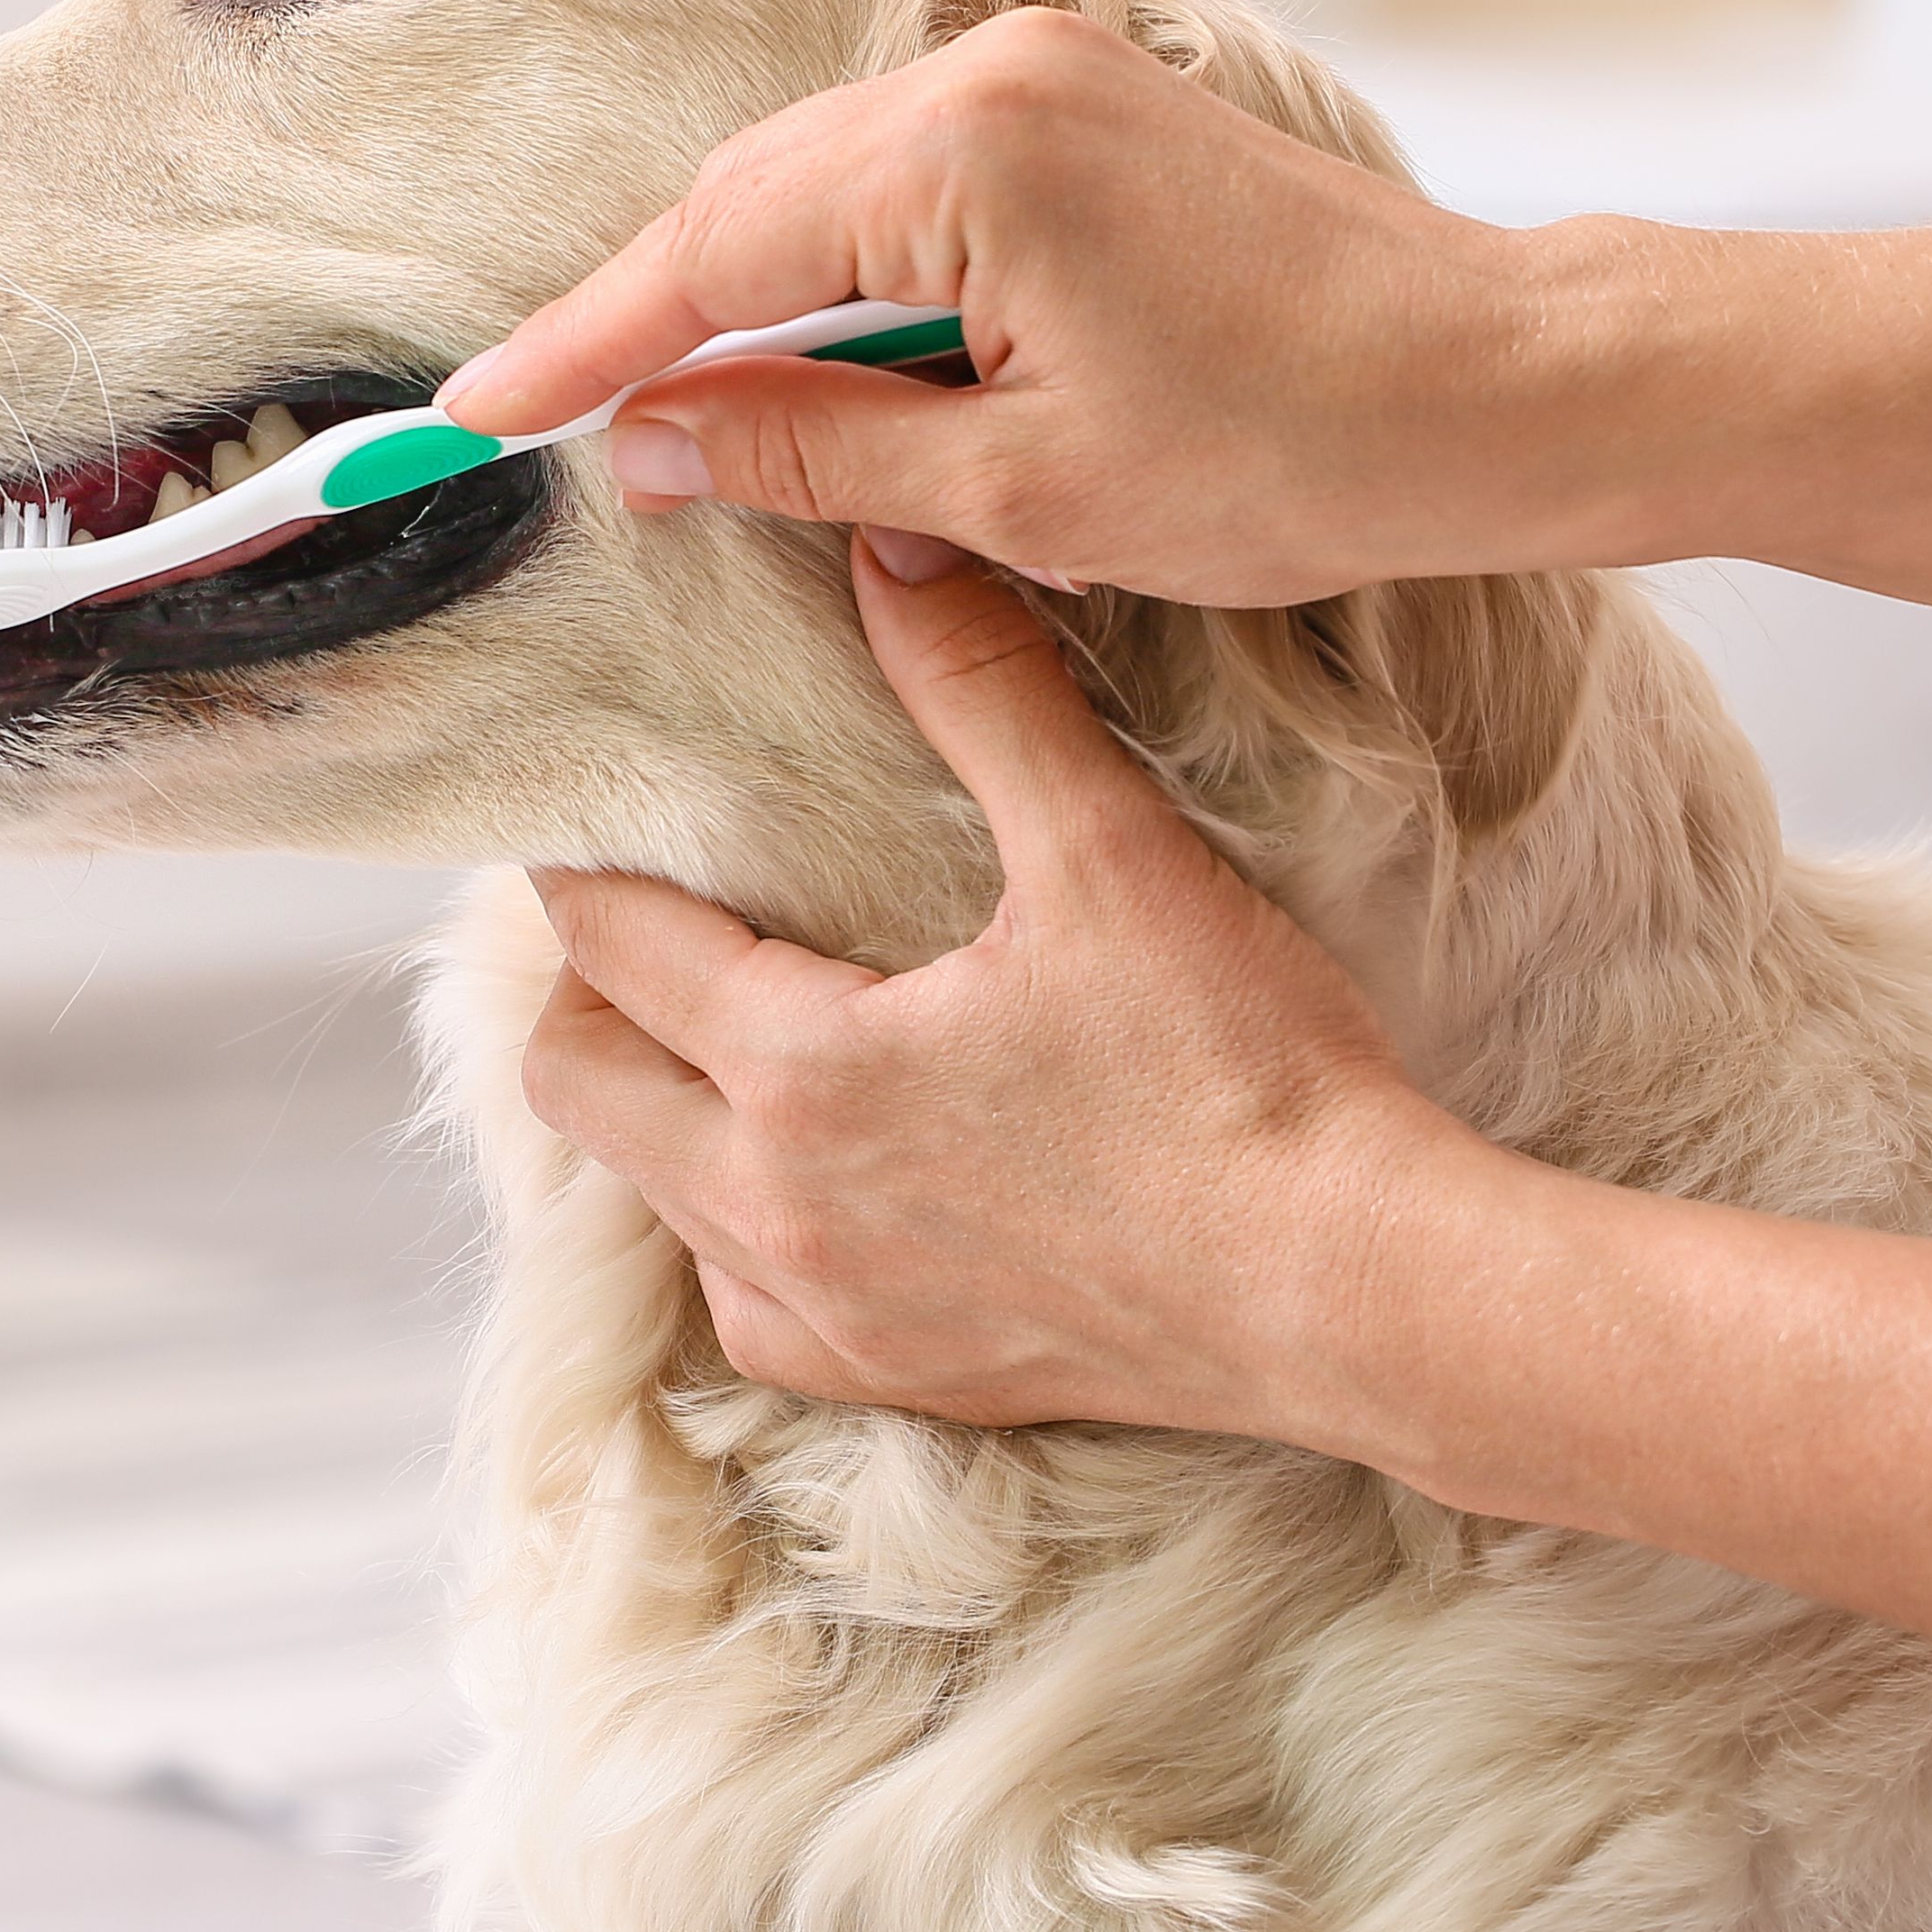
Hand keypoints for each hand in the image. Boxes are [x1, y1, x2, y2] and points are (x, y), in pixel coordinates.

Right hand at [436, 6, 1602, 610]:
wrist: (1506, 385)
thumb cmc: (1300, 451)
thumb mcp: (1021, 492)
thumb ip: (810, 450)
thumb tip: (651, 441)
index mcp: (963, 156)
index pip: (709, 260)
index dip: (581, 348)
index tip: (473, 417)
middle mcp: (992, 75)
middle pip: (748, 199)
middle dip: (645, 317)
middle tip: (546, 427)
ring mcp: (1046, 74)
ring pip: (822, 184)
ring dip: (745, 295)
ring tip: (667, 412)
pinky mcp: (1089, 103)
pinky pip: (906, 176)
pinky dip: (840, 265)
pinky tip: (813, 356)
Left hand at [524, 530, 1476, 1436]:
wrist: (1355, 1288)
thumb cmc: (1241, 1074)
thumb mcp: (1107, 852)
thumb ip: (984, 690)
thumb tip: (892, 551)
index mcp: (801, 1071)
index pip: (611, 948)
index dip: (585, 869)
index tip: (597, 818)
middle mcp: (778, 1209)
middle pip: (576, 1082)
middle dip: (591, 989)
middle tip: (662, 921)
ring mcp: (833, 1313)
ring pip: (650, 1199)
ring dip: (658, 1110)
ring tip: (731, 1033)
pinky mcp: (900, 1379)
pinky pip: (746, 1308)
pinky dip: (740, 1235)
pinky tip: (815, 1177)